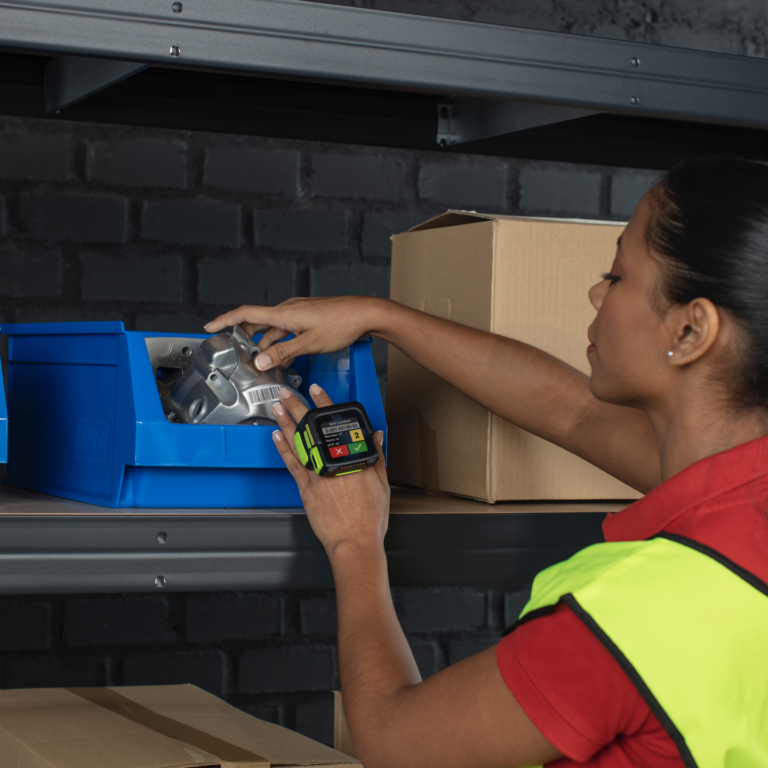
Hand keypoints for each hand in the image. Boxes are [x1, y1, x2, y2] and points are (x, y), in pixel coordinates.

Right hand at [204, 296, 385, 371]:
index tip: (210, 327)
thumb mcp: (310, 343)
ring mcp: (299, 313)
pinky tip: (286, 356)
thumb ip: (284, 353)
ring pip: (275, 330)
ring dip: (268, 345)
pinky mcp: (309, 318)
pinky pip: (288, 330)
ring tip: (266, 363)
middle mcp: (289, 310)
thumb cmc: (342, 324)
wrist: (366, 314)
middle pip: (259, 323)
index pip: (246, 314)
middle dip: (247, 339)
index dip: (225, 320)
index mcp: (284, 313)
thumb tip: (261, 361)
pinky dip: (282, 343)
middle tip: (239, 354)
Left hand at [270, 383, 389, 557]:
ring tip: (277, 408)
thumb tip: (376, 437)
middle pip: (312, 429)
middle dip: (297, 407)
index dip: (325, 404)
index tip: (316, 390)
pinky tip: (277, 436)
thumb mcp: (381, 484)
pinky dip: (283, 449)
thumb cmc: (370, 519)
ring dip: (286, 423)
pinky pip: (292, 464)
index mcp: (354, 457)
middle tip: (286, 393)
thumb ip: (377, 456)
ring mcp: (318, 475)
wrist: (355, 542)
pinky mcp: (306, 489)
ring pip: (299, 443)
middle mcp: (334, 462)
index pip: (336, 423)